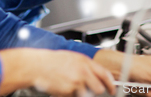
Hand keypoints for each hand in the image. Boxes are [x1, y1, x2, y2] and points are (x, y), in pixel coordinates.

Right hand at [0, 48, 115, 96]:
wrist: (38, 65)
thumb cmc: (53, 61)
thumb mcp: (72, 58)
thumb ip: (85, 66)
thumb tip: (95, 74)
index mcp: (85, 61)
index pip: (104, 74)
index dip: (110, 83)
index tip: (112, 89)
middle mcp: (83, 71)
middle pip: (99, 88)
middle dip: (96, 91)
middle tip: (90, 90)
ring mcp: (76, 82)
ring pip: (87, 95)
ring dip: (81, 93)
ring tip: (71, 86)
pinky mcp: (68, 91)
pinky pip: (74, 96)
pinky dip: (70, 94)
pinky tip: (63, 87)